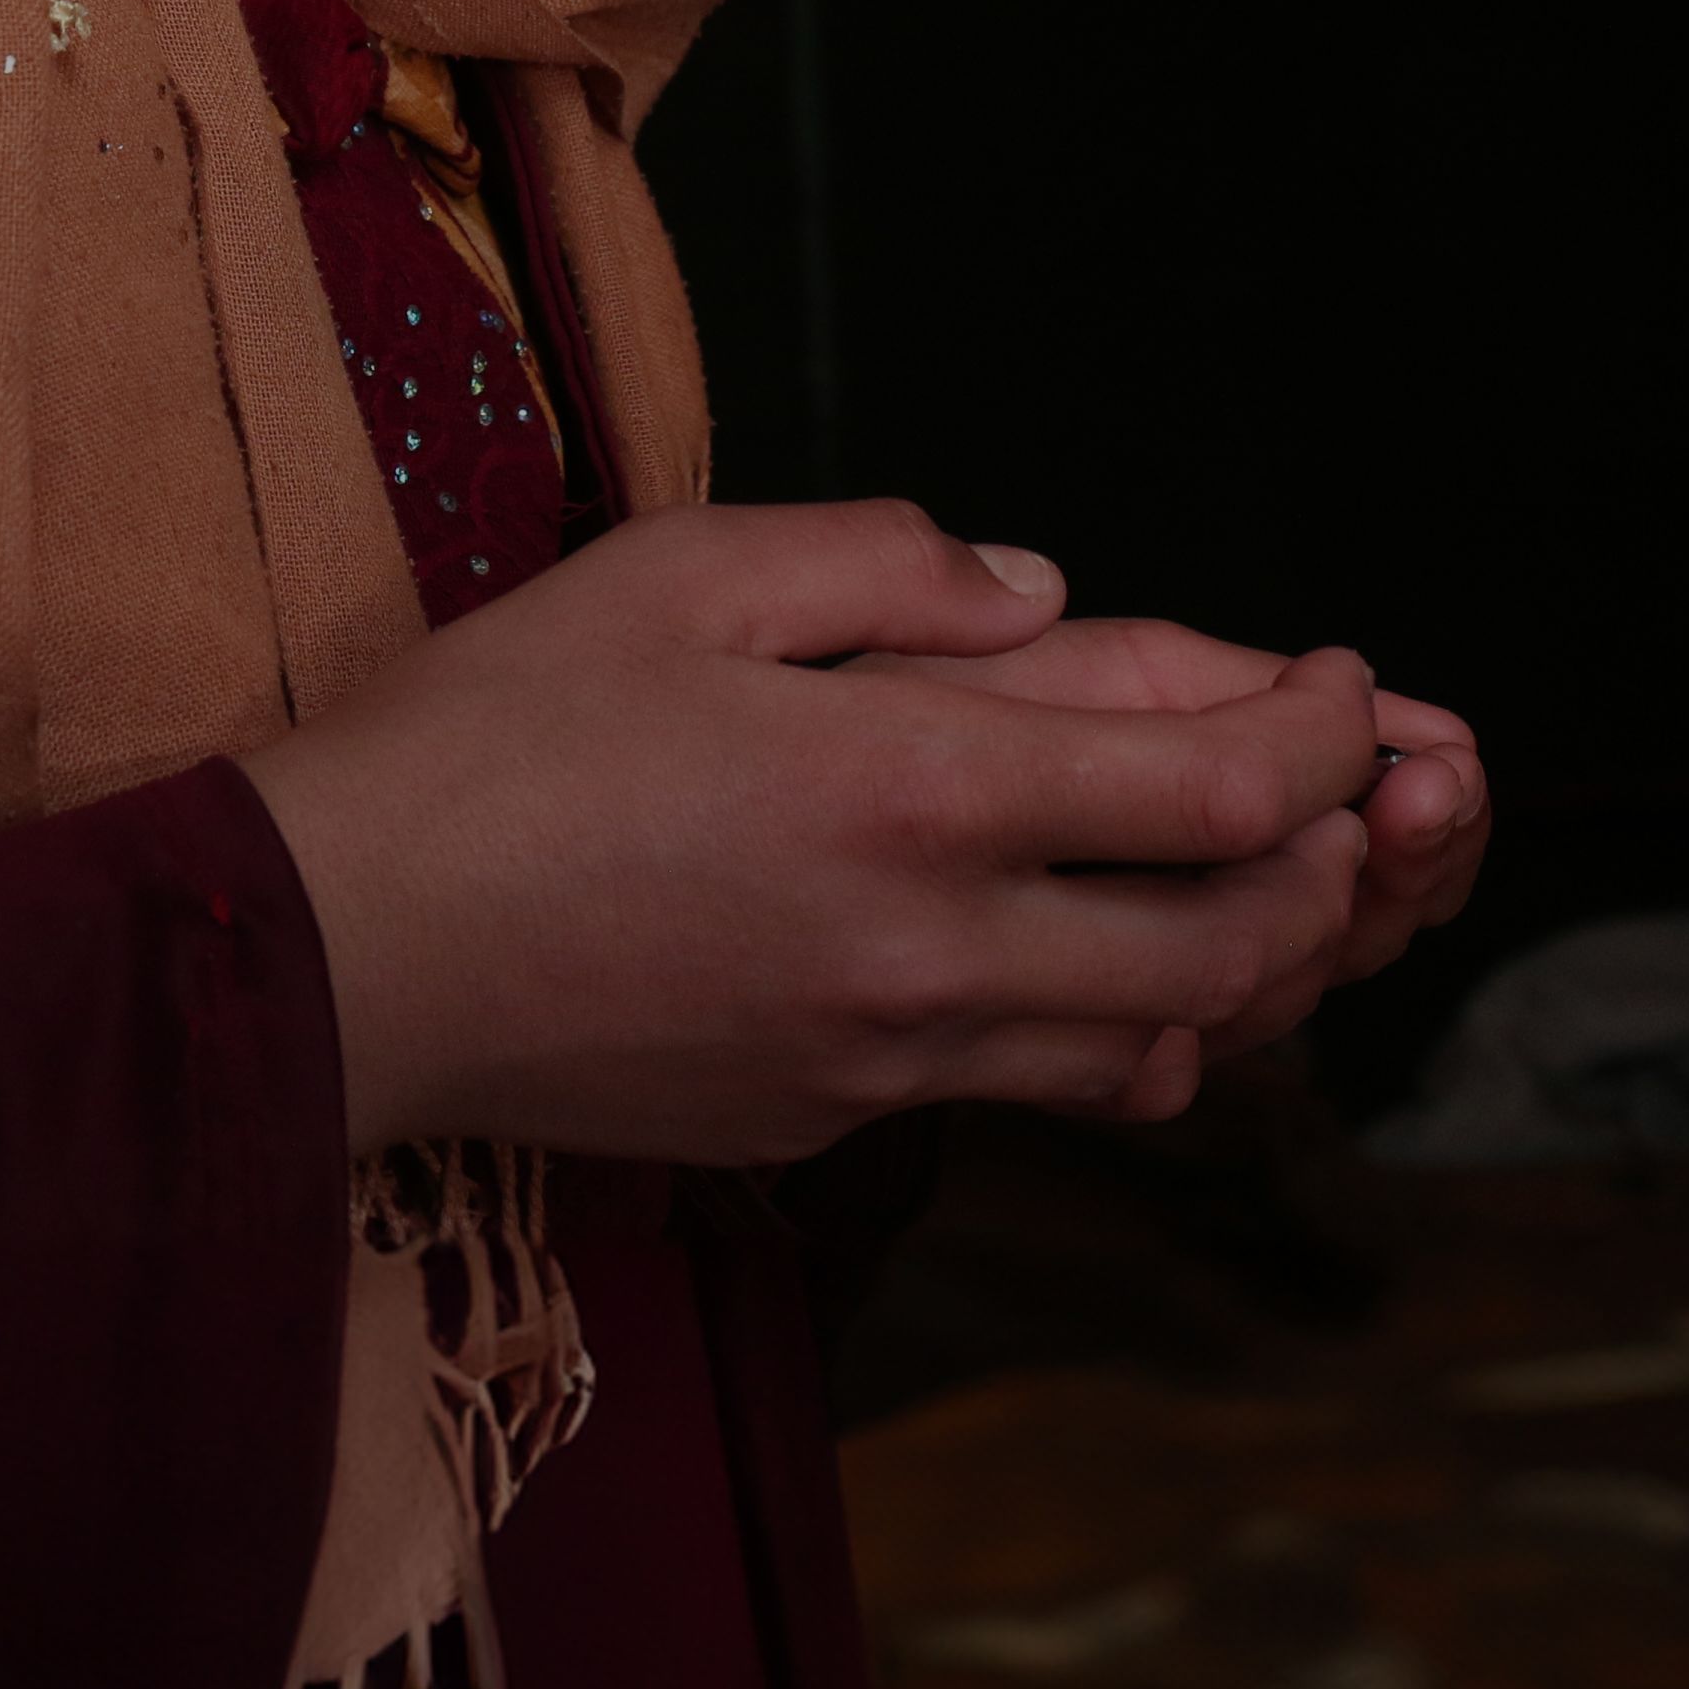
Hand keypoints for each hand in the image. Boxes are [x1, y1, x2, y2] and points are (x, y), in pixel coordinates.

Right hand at [244, 504, 1402, 1163]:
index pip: (1227, 790)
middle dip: (1326, 871)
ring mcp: (883, 1063)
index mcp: (916, 789)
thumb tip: (1039, 592)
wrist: (346, 952)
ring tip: (1219, 886)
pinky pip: (1019, 1096)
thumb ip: (889, 561)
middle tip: (1323, 795)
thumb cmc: (496, 738)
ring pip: (1154, 1055)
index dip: (1332, 734)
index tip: (1343, 682)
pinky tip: (1053, 955)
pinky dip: (1092, 1032)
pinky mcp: (822, 1127)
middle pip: (1237, 949)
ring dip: (1228, 975)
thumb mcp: (686, 571)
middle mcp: (933, 953)